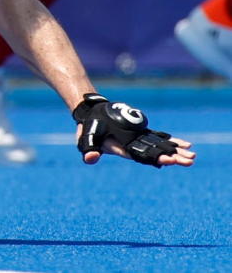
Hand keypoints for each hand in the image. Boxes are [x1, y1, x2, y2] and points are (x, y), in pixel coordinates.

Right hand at [72, 93, 195, 166]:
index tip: (169, 160)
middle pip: (155, 154)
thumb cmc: (86, 128)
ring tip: (192, 156)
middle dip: (172, 157)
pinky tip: (185, 144)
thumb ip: (88, 150)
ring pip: (160, 147)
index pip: (140, 156)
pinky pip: (159, 138)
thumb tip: (91, 158)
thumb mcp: (84, 138)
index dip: (154, 158)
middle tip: (189, 161)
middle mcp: (132, 147)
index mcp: (121, 149)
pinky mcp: (140, 133)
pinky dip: (171, 141)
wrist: (90, 115)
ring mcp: (138, 140)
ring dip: (176, 152)